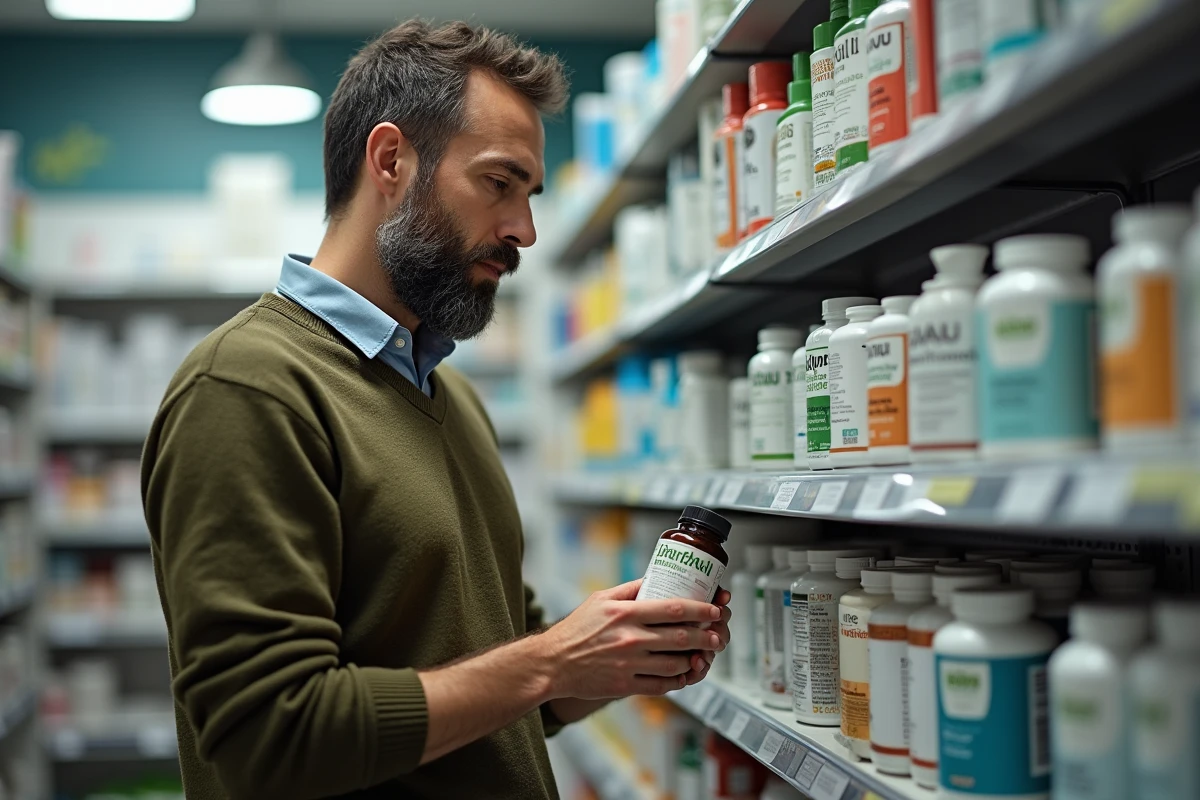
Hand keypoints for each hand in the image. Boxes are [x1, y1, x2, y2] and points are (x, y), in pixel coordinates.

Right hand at [538, 579, 723, 699]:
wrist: (553, 663)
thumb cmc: (576, 629)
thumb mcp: (600, 599)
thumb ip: (630, 589)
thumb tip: (656, 579)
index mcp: (626, 613)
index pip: (674, 608)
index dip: (700, 610)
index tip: (714, 610)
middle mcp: (630, 638)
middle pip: (681, 637)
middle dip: (705, 636)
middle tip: (717, 636)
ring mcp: (629, 664)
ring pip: (675, 664)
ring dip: (694, 660)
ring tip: (701, 655)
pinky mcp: (625, 686)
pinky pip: (661, 685)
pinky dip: (678, 681)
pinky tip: (683, 675)